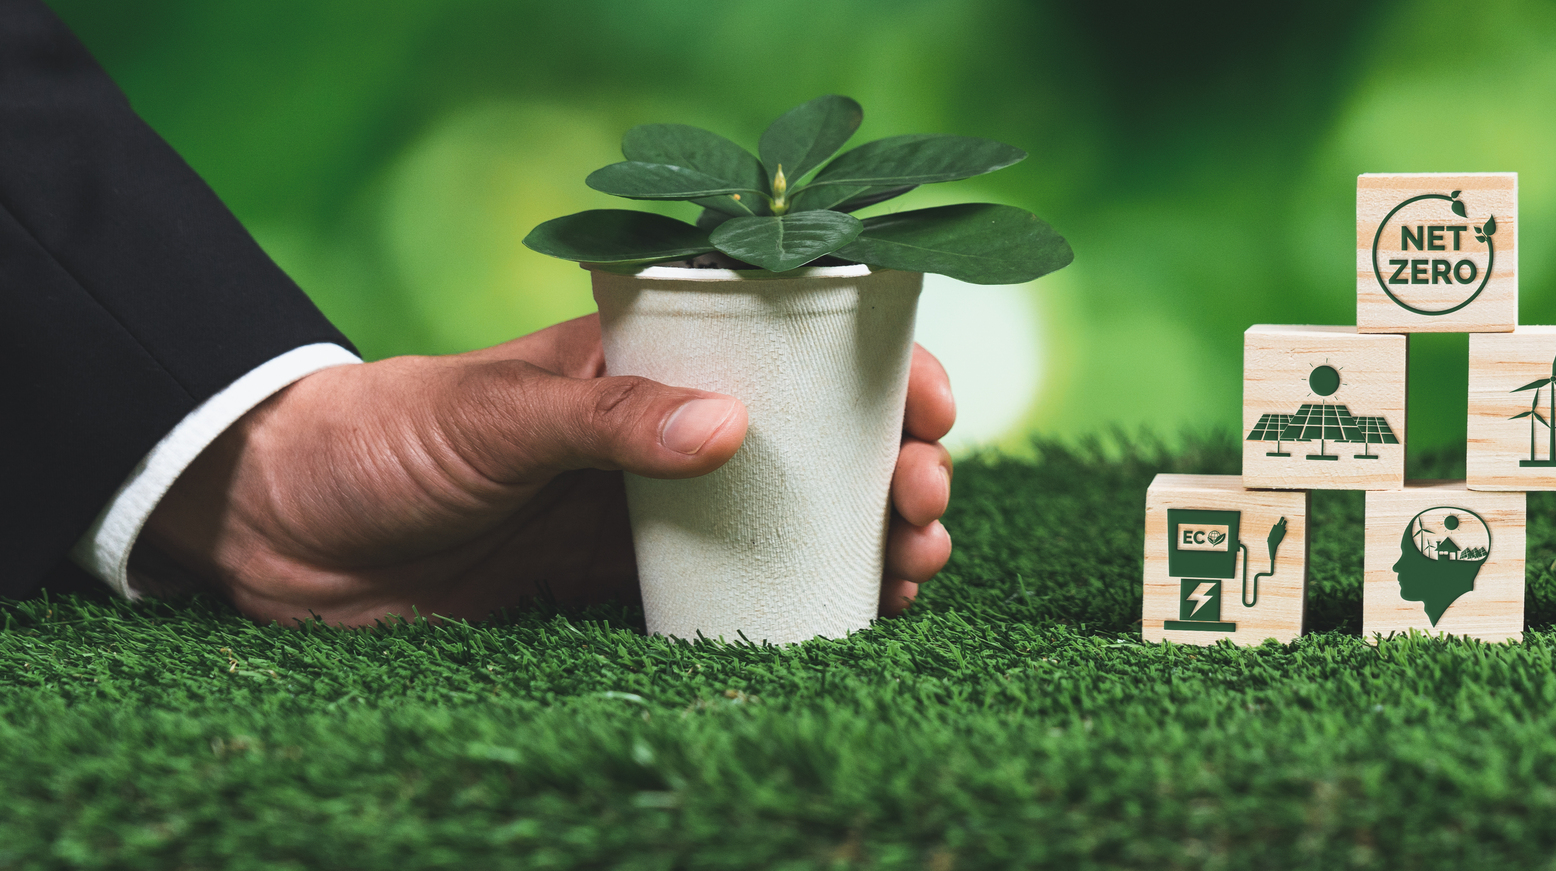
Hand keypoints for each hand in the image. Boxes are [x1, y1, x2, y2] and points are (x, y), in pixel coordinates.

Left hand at [140, 314, 953, 625]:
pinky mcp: (620, 588)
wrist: (281, 535)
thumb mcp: (494, 411)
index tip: (931, 408)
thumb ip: (604, 416)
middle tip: (924, 505)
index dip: (874, 371)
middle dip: (888, 469)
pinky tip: (848, 623)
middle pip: (810, 445)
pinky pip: (728, 599)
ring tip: (915, 568)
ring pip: (787, 524)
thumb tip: (734, 428)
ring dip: (863, 541)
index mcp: (645, 361)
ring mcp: (649, 513)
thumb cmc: (384, 439)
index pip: (786, 347)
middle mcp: (663, 434)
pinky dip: (793, 610)